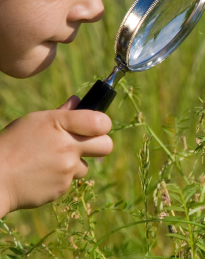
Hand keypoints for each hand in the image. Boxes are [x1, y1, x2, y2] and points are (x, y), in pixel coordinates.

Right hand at [0, 96, 112, 217]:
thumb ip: (62, 112)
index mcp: (61, 124)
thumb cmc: (14, 143)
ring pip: (85, 166)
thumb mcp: (36, 120)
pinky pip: (69, 181)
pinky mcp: (62, 188)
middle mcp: (68, 147)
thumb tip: (78, 100)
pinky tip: (43, 173)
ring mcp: (67, 169)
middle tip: (85, 144)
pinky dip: (60, 178)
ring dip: (74, 164)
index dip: (102, 124)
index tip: (97, 126)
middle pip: (106, 146)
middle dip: (100, 144)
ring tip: (51, 161)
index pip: (101, 122)